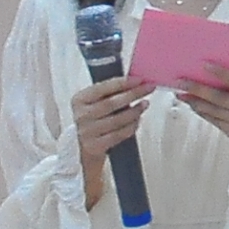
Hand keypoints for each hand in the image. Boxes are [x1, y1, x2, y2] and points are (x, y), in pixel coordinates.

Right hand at [72, 76, 145, 199]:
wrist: (82, 149)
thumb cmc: (94, 121)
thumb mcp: (94, 103)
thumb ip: (110, 92)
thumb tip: (136, 82)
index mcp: (79, 99)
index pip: (103, 88)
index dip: (123, 82)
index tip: (140, 79)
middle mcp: (81, 115)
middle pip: (111, 103)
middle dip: (133, 94)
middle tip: (148, 88)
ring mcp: (87, 132)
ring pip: (117, 120)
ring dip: (135, 111)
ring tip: (145, 104)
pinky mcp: (95, 146)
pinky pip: (118, 135)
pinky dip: (131, 127)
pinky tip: (138, 120)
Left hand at [171, 69, 228, 171]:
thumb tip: (211, 73)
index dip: (221, 73)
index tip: (204, 64)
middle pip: (221, 98)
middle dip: (199, 89)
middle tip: (181, 81)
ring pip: (213, 110)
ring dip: (195, 101)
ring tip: (181, 93)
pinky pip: (212, 119)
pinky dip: (200, 111)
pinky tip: (191, 104)